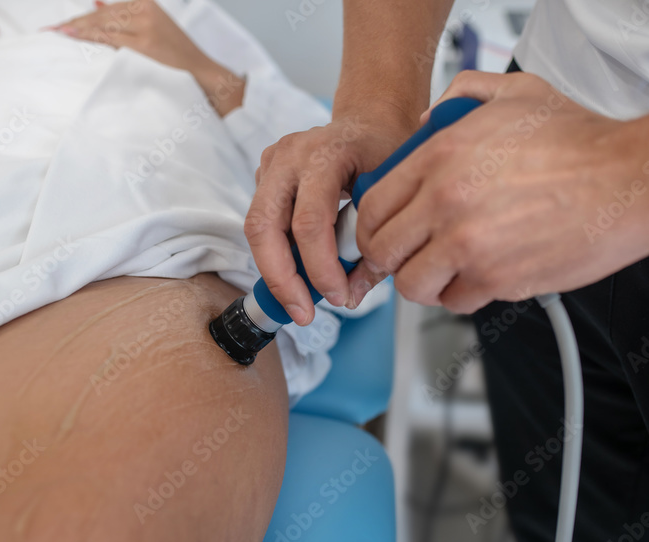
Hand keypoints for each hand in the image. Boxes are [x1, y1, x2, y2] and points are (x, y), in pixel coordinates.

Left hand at [48, 0, 243, 114]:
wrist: (204, 76)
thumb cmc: (177, 61)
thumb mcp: (152, 32)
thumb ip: (125, 21)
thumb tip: (97, 5)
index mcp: (145, 4)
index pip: (104, 11)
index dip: (80, 19)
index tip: (60, 27)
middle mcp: (144, 9)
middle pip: (99, 16)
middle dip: (73, 25)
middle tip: (49, 32)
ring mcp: (144, 26)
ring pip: (101, 24)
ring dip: (77, 30)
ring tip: (55, 36)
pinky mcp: (145, 43)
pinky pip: (110, 37)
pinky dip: (90, 36)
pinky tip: (73, 35)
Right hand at [244, 110, 416, 324]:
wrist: (372, 121)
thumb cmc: (387, 153)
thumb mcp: (393, 195)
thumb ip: (375, 247)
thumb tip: (349, 296)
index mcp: (327, 153)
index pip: (310, 221)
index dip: (319, 268)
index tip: (338, 296)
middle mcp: (290, 154)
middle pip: (265, 226)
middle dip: (281, 278)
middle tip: (302, 312)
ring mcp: (272, 161)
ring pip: (256, 227)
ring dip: (276, 270)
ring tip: (299, 301)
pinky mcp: (265, 173)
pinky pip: (262, 221)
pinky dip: (278, 252)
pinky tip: (300, 269)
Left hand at [351, 70, 648, 313]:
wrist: (632, 180)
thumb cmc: (581, 142)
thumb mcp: (516, 93)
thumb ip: (462, 96)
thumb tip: (425, 120)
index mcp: (440, 157)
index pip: (372, 206)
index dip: (372, 226)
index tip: (383, 233)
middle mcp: (446, 202)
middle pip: (381, 250)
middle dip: (390, 259)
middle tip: (407, 257)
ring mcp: (468, 245)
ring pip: (412, 284)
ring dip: (423, 281)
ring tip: (443, 270)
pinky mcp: (496, 280)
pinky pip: (454, 302)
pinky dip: (462, 295)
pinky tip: (480, 276)